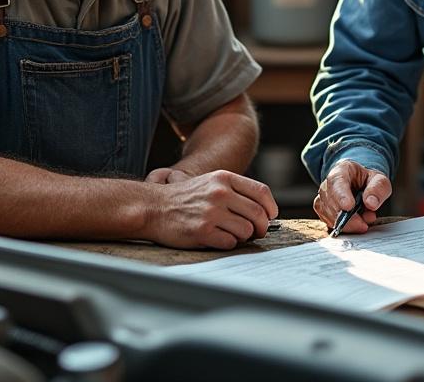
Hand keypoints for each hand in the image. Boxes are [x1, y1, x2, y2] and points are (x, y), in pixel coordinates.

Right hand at [145, 170, 277, 249]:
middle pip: (258, 214)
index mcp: (224, 178)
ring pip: (246, 231)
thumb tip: (264, 211)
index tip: (270, 216)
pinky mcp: (202, 231)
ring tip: (231, 234)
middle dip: (261, 227)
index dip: (270, 207)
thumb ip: (235, 191)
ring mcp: (211, 212)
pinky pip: (230, 243)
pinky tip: (217, 238)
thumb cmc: (184, 198)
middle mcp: (219, 193)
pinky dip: (228, 244)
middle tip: (257, 233)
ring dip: (243, 237)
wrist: (153, 207)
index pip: (261, 192)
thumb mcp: (210, 182)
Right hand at [311, 160, 391, 235]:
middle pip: (331, 201)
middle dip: (348, 217)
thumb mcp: (380, 180)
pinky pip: (328, 221)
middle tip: (364, 224)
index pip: (337, 182)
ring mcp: (323, 197)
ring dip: (347, 223)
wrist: (360, 185)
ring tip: (364, 221)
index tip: (348, 207)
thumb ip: (378, 189)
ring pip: (328, 213)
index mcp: (342, 170)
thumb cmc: (368, 181)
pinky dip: (343, 227)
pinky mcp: (323, 210)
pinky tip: (355, 224)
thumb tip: (371, 203)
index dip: (341, 195)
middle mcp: (328, 183)